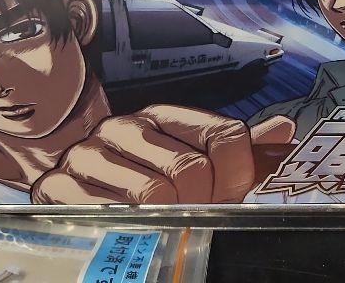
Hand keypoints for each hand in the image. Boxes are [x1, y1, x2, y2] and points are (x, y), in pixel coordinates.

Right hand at [31, 106, 294, 204]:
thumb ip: (237, 152)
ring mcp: (90, 153)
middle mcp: (126, 126)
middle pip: (191, 169)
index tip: (226, 194)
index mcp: (163, 115)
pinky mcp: (58, 184)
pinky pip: (107, 212)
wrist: (70, 199)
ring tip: (157, 223)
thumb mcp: (192, 164)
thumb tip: (286, 130)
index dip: (236, 175)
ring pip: (153, 194)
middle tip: (189, 216)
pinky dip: (123, 228)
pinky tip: (123, 226)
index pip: (224, 137)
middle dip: (199, 204)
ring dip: (163, 220)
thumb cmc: (143, 184)